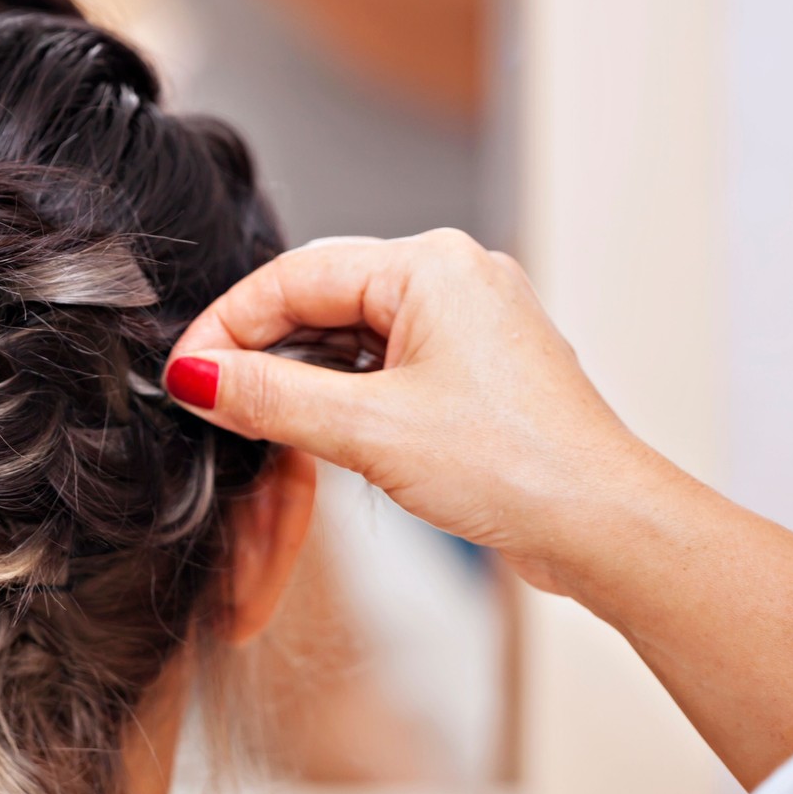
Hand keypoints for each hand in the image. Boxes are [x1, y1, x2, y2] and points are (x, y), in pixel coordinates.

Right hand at [163, 229, 685, 591]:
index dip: (228, 324)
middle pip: (321, 296)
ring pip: (351, 331)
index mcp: (433, 265)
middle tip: (208, 399)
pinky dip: (342, 390)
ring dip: (300, 374)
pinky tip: (315, 427)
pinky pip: (384, 360)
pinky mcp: (474, 366)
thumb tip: (197, 376)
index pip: (295, 276)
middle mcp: (454, 277)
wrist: (608, 528)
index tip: (184, 371)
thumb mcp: (370, 432)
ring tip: (254, 420)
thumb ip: (271, 397)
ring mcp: (469, 321)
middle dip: (260, 349)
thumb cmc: (521, 469)